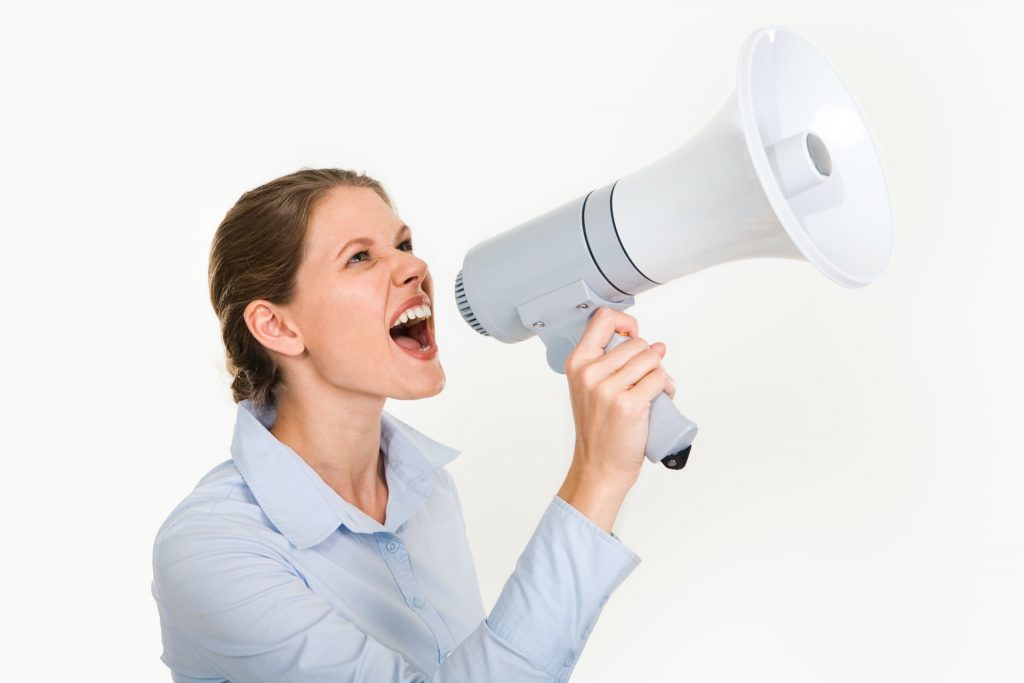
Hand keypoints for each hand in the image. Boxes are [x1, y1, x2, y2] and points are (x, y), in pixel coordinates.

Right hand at [563, 306, 675, 490]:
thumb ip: (611, 363)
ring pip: (652, 359)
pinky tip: (662, 397)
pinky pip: (660, 378)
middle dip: (649, 358)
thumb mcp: (590, 389)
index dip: (626, 323)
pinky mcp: (629, 404)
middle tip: (645, 378)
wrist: (599, 466)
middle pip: (637, 343)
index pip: (604, 319)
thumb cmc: (598, 430)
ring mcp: (609, 389)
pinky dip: (668, 386)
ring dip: (660, 373)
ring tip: (654, 389)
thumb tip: (655, 345)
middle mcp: (590, 373)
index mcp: (578, 364)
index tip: (633, 336)